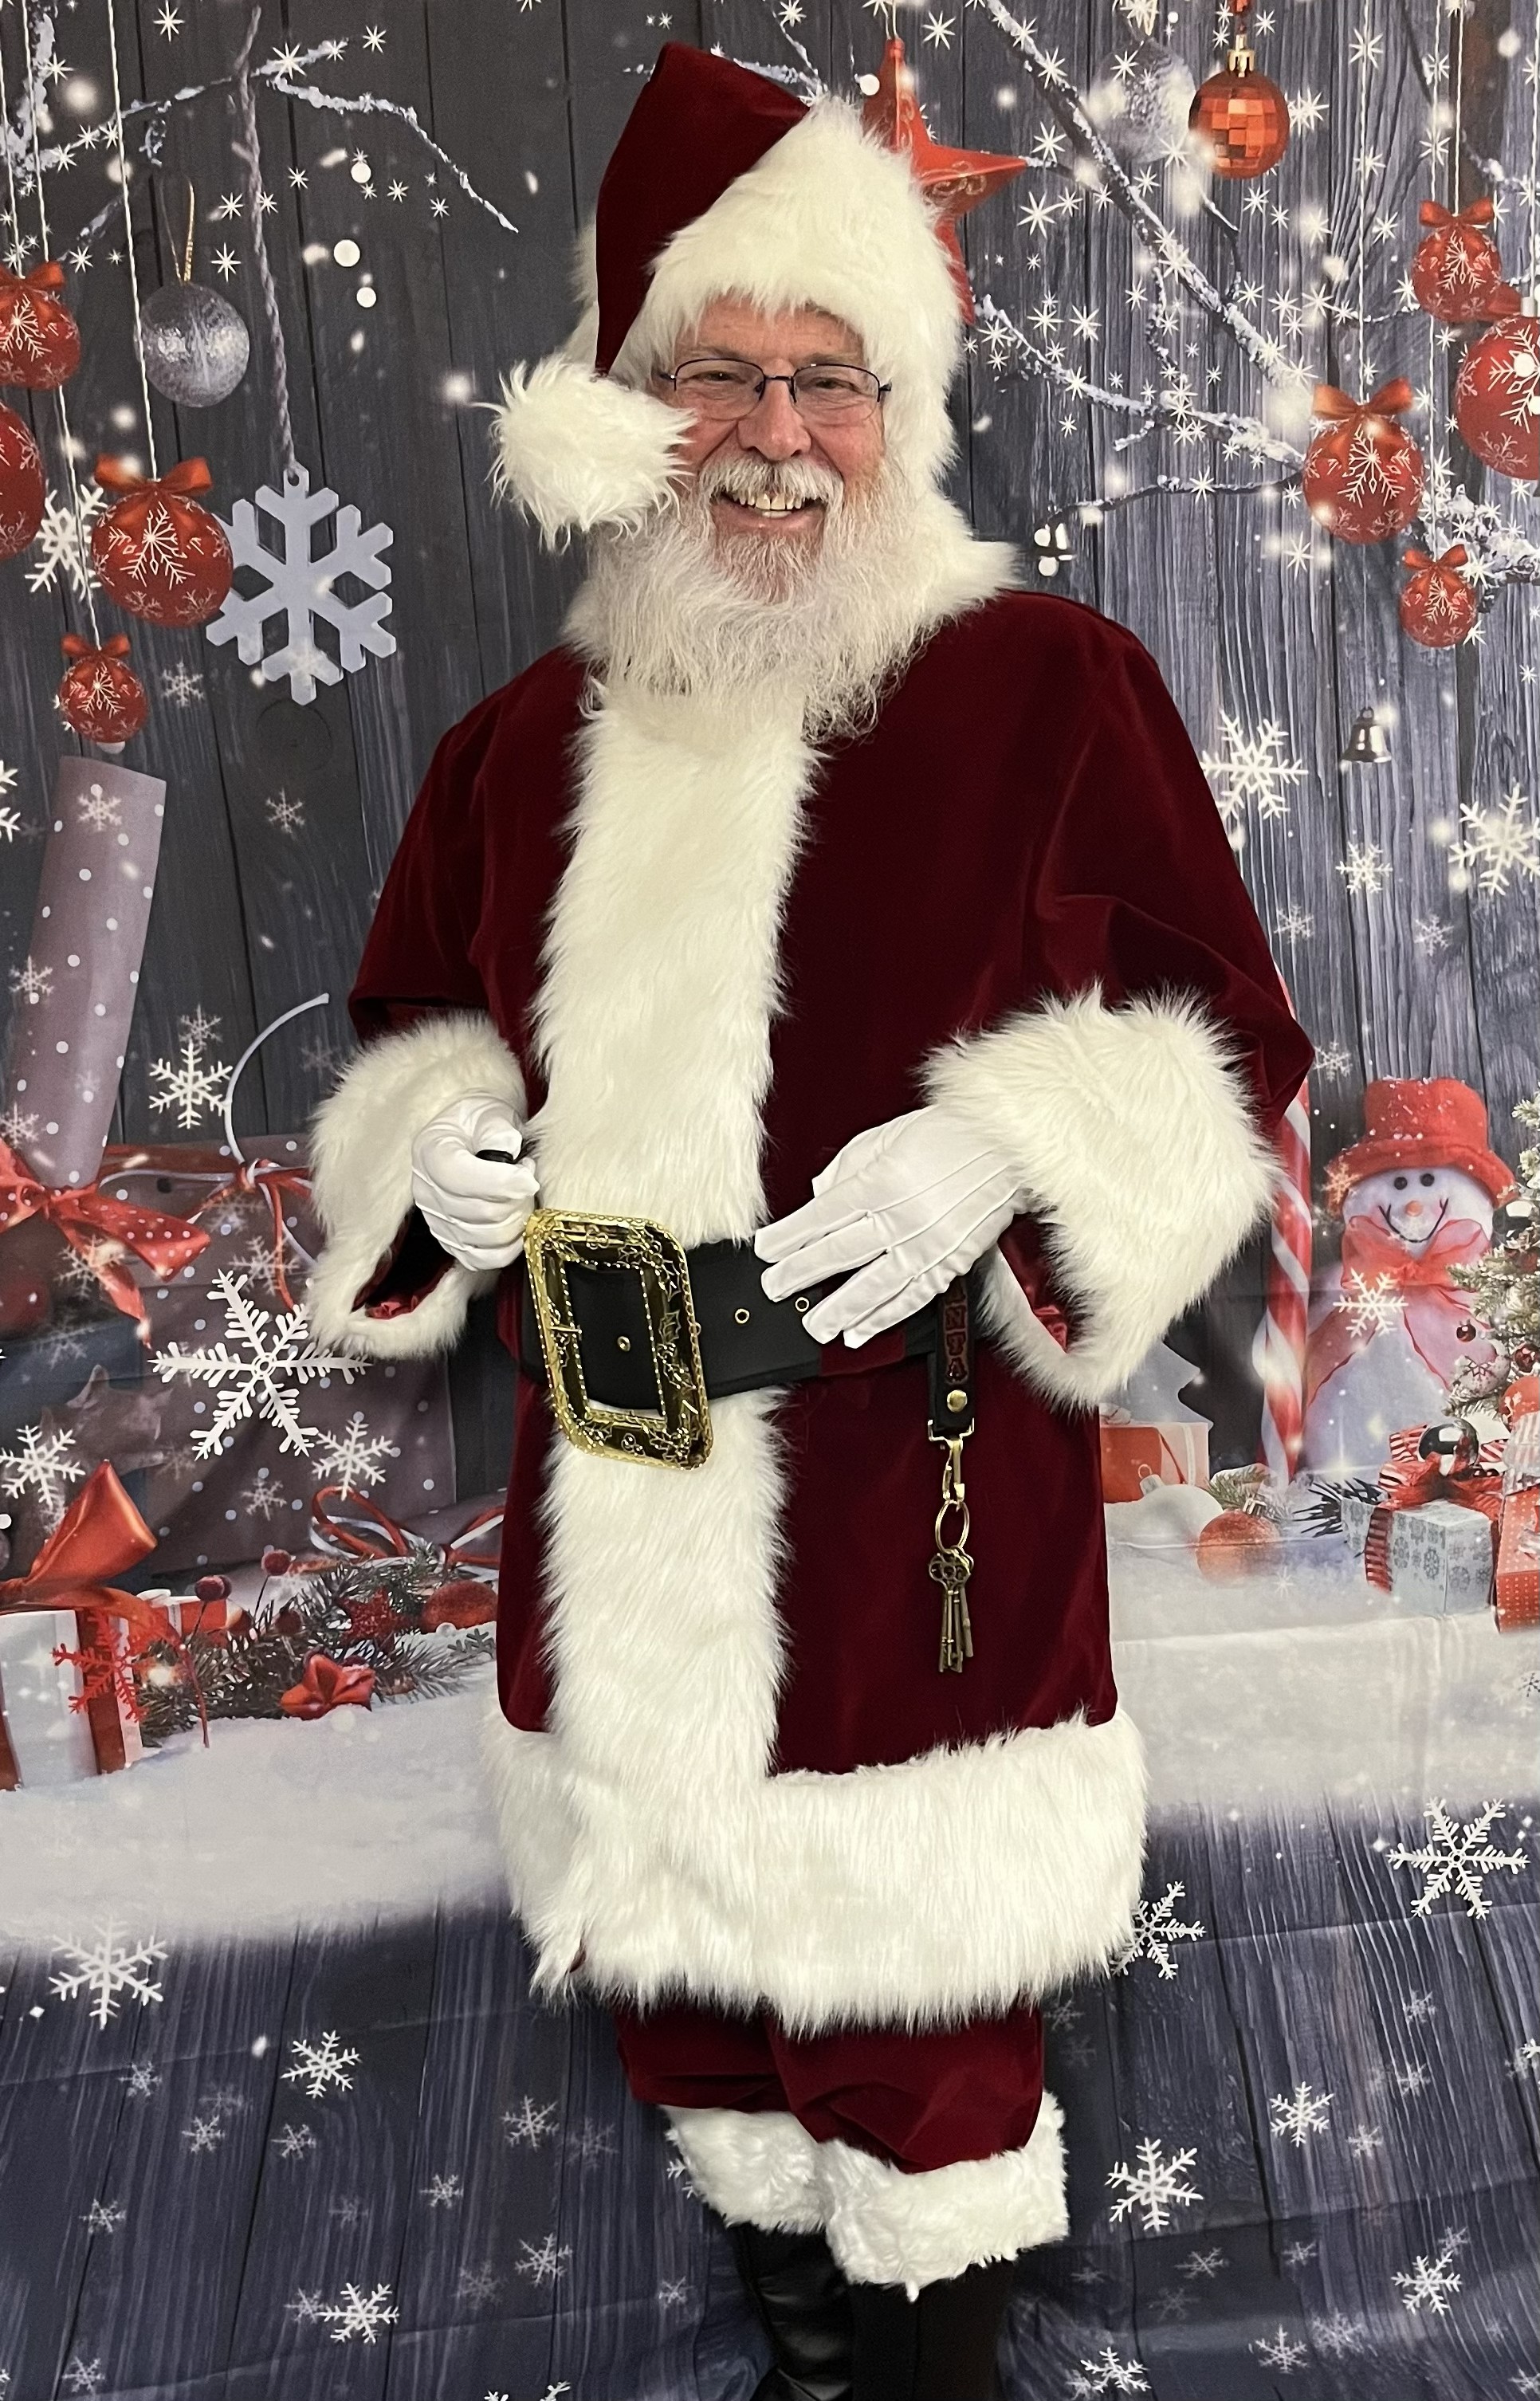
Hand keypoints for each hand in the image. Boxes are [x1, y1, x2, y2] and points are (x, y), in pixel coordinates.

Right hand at [409, 1092, 540, 1272]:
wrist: (470, 1137)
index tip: (530, 1177)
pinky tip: (518, 1226)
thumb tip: (512, 1156)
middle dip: (517, 1200)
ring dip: (516, 1221)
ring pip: (485, 1238)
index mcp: (430, 1152)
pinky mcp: (448, 1239)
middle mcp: (425, 1190)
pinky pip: (478, 1259)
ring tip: (522, 1197)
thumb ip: (498, 1130)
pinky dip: (506, 1249)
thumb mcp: (489, 1113)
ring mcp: (434, 1219)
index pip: (461, 1178)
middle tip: (528, 1181)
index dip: (502, 1183)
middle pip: (480, 1212)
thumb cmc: (480, 1124)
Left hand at [753, 1104, 1025, 1345]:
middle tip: (774, 1289)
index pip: (821, 1217)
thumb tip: (819, 1197)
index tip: (765, 1251)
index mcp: (880, 1182)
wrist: (1008, 1145)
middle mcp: (900, 1216)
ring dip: (839, 1310)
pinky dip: (884, 1318)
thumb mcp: (885, 1137)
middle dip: (800, 1275)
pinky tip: (861, 1330)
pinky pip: (911, 1297)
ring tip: (815, 1326)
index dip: (788, 1238)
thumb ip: (846, 1168)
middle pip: (838, 1254)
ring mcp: (927, 1244)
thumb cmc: (949, 1133)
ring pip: (873, 1286)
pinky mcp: (950, 1262)